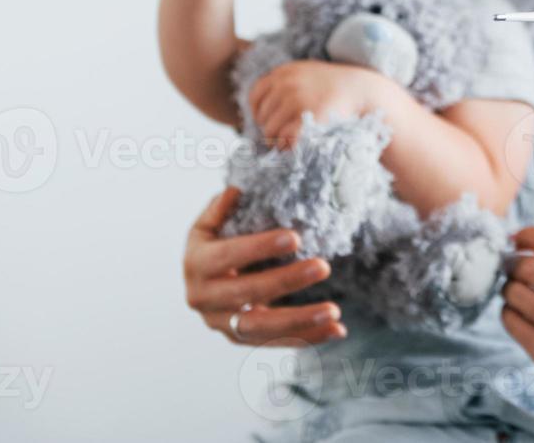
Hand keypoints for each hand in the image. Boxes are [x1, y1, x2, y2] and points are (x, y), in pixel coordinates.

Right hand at [183, 188, 346, 345]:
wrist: (203, 280)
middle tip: (324, 266)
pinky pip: (275, 342)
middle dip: (287, 281)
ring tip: (334, 311)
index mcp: (197, 263)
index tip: (295, 237)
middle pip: (247, 293)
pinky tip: (337, 330)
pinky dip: (308, 338)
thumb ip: (222, 208)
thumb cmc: (215, 243)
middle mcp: (203, 298)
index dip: (259, 247)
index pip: (228, 256)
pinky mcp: (240, 338)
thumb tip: (237, 190)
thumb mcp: (210, 223)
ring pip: (261, 327)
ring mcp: (221, 322)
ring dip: (300, 321)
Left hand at [247, 60, 384, 148]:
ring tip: (290, 141)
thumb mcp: (307, 73)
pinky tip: (295, 146)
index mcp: (284, 73)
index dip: (257, 111)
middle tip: (283, 134)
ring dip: (278, 139)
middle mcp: (286, 84)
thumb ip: (285, 82)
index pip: (255, 95)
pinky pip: (286, 139)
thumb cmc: (335, 86)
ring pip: (271, 130)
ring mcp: (296, 101)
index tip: (266, 120)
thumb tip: (260, 106)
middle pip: (262, 116)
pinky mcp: (306, 118)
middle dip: (270, 128)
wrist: (362, 90)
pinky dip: (288, 146)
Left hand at [501, 226, 533, 422]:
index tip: (518, 239)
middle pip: (527, 267)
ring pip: (515, 294)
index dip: (528, 234)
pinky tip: (521, 313)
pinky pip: (512, 322)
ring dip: (510, 288)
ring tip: (519, 291)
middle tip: (513, 267)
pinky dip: (509, 312)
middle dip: (514, 263)